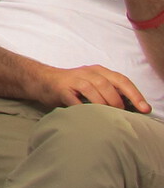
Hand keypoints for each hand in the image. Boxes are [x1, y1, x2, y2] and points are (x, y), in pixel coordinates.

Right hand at [34, 62, 150, 113]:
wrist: (43, 80)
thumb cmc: (73, 86)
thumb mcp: (94, 84)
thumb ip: (110, 92)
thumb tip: (133, 109)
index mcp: (99, 71)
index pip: (121, 80)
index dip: (135, 94)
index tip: (145, 109)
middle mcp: (87, 72)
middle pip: (107, 84)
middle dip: (117, 102)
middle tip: (121, 115)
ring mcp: (74, 79)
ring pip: (92, 89)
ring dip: (102, 105)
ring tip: (106, 117)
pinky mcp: (61, 89)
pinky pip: (74, 100)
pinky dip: (82, 109)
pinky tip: (87, 117)